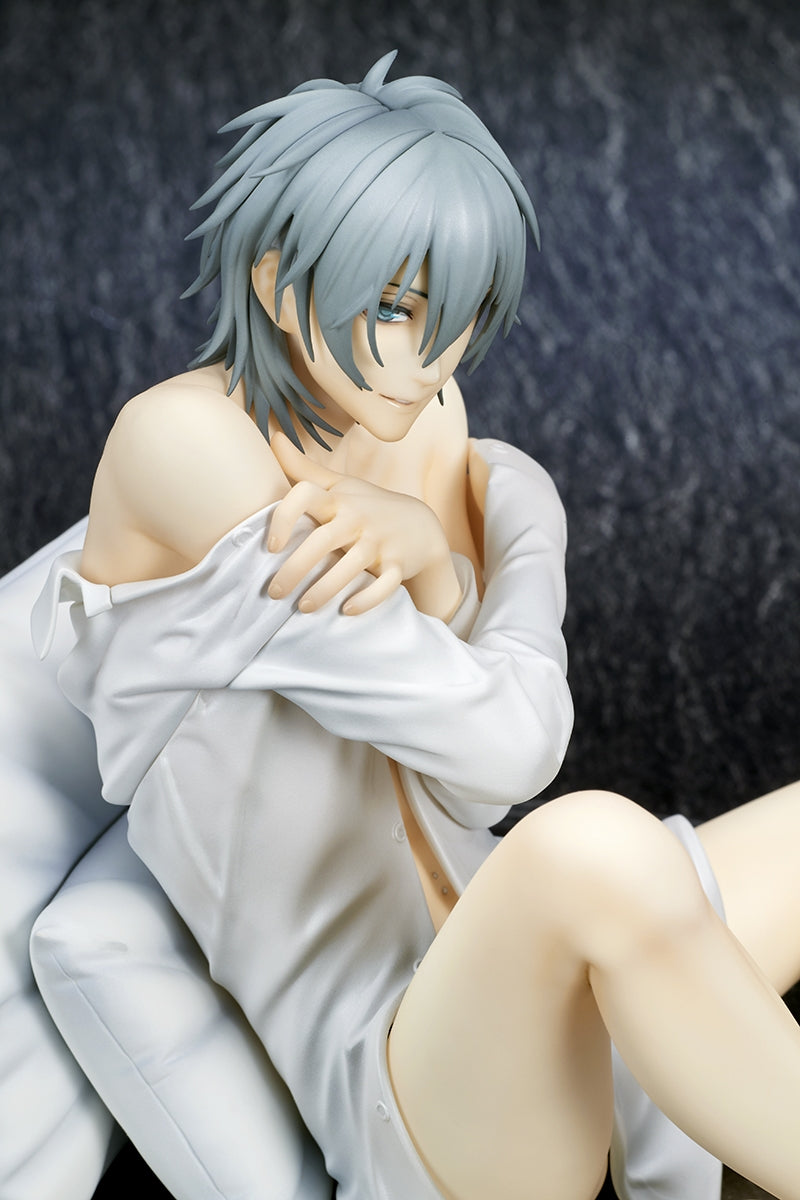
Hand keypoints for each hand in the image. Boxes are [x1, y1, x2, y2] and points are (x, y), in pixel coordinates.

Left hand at [266, 432, 461, 618]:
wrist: (421, 526)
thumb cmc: (368, 506)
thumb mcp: (340, 485)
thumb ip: (303, 468)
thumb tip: (273, 437)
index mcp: (339, 499)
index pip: (306, 495)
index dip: (284, 518)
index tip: (271, 546)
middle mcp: (358, 518)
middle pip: (322, 541)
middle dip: (294, 569)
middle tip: (274, 592)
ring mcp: (380, 542)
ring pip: (350, 567)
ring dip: (323, 591)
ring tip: (302, 608)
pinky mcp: (398, 566)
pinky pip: (383, 585)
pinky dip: (366, 600)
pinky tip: (345, 611)